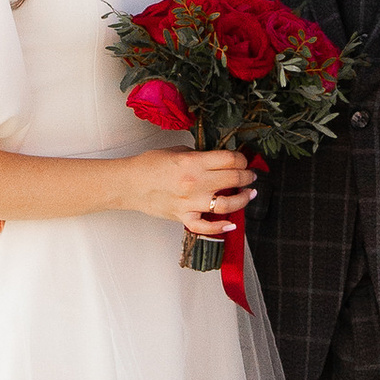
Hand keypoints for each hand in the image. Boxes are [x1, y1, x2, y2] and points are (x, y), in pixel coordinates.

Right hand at [114, 147, 256, 239]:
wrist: (129, 184)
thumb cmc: (149, 165)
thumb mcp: (177, 152)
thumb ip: (199, 156)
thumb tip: (219, 160)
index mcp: (194, 162)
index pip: (230, 159)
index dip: (242, 159)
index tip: (243, 160)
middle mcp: (195, 183)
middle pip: (234, 178)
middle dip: (247, 176)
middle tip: (250, 176)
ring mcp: (191, 202)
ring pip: (228, 204)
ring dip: (243, 199)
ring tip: (249, 194)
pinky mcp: (184, 217)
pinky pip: (206, 227)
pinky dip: (220, 228)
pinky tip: (231, 224)